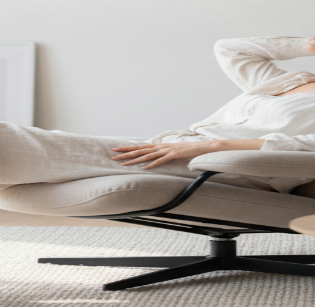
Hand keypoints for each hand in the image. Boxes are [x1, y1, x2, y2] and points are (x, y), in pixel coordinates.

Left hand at [111, 140, 228, 169]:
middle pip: (139, 150)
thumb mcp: (172, 151)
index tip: (116, 150)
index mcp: (159, 146)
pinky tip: (144, 168)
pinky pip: (161, 160)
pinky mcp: (174, 154)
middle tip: (112, 156)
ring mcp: (167, 150)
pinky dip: (152, 164)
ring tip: (123, 164)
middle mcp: (160, 146)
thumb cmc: (187, 150)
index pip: (140, 147)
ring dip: (134, 160)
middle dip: (125, 153)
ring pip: (147, 155)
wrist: (202, 146)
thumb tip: (153, 158)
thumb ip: (162, 154)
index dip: (127, 148)